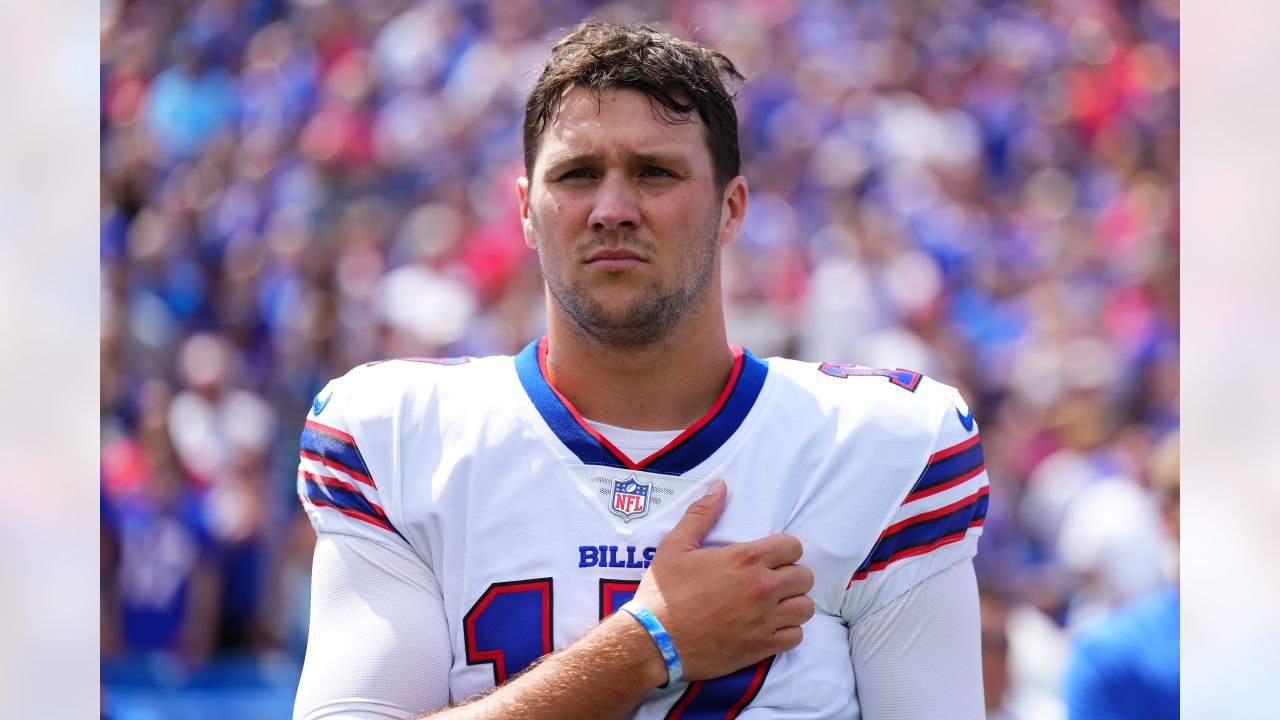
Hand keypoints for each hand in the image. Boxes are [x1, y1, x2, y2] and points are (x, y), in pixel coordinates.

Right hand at [632, 479, 814, 680]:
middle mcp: (762, 588)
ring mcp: (765, 619)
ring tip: (775, 604)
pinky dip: (787, 631)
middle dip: (791, 575)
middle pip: (804, 577)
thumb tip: (720, 486)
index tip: (770, 558)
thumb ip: (701, 515)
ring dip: (792, 604)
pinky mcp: (762, 647)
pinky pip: (796, 636)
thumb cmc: (663, 593)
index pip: (793, 547)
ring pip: (804, 607)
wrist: (654, 642)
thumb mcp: (676, 546)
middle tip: (772, 580)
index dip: (784, 550)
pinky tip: (769, 627)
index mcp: (745, 559)